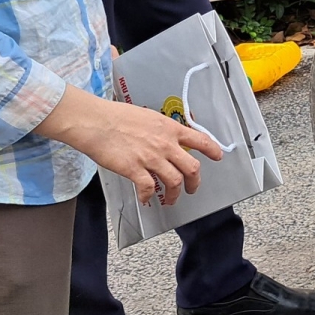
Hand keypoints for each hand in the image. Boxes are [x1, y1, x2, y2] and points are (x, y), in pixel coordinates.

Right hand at [37, 87, 222, 204]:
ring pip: (175, 181)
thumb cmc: (117, 116)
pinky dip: (150, 196)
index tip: (218, 156)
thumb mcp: (148, 117)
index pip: (200, 139)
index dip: (212, 150)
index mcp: (170, 128)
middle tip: (192, 188)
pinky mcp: (135, 170)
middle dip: (195, 182)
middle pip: (192, 167)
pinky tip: (147, 198)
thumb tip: (166, 139)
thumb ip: (161, 130)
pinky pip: (149, 188)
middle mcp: (165, 144)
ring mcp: (151, 158)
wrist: (96, 121)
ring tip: (171, 198)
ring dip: (175, 194)